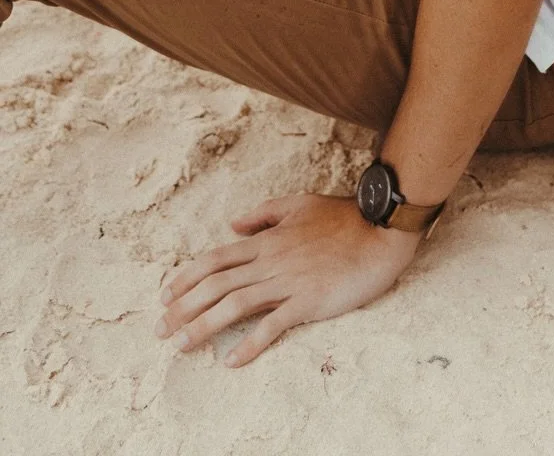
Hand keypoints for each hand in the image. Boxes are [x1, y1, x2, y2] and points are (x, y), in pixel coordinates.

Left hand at [156, 191, 419, 366]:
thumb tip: (233, 226)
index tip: (164, 296)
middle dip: (183, 307)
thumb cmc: (344, 217)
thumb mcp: (300, 204)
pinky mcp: (309, 301)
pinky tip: (232, 360)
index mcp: (268, 240)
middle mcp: (271, 260)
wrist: (382, 231)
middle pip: (216, 284)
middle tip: (160, 329)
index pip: (216, 258)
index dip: (186, 277)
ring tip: (181, 345)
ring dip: (204, 326)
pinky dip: (251, 344)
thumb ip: (265, 214)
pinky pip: (274, 325)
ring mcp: (289, 281)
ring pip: (235, 304)